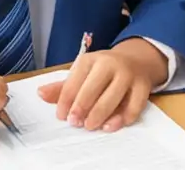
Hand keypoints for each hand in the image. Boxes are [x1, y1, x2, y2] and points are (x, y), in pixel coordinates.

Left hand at [37, 37, 165, 131]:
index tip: (61, 116)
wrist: (136, 59)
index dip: (64, 103)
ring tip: (91, 125)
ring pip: (113, 98)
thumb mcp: (82, 74)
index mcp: (91, 59)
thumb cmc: (101, 72)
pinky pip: (134, 106)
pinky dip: (122, 119)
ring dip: (99, 116)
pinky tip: (110, 124)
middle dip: (81, 109)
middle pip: (92, 90)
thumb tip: (40, 92)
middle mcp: (111, 63)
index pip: (73, 83)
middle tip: (75, 122)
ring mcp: (129, 74)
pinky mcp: (143, 85)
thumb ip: (62, 87)